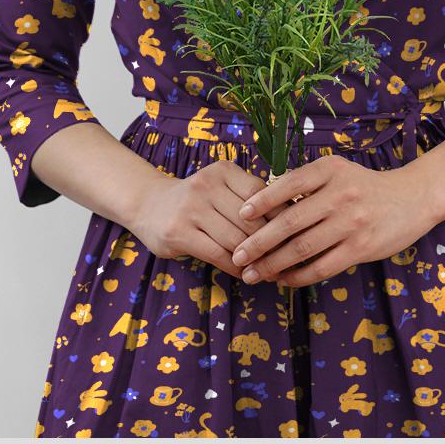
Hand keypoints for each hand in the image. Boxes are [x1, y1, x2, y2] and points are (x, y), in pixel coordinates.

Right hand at [130, 160, 284, 278]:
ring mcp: (191, 208)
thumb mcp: (222, 187)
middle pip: (251, 220)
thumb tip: (292, 219)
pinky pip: (218, 254)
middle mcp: (206, 185)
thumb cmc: (198, 199)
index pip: (262, 194)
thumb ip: (250, 198)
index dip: (280, 216)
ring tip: (270, 269)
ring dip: (255, 258)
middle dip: (272, 242)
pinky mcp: (179, 233)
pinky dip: (236, 266)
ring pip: (236, 239)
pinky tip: (245, 272)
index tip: (295, 233)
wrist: (149, 204)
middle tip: (288, 258)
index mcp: (223, 171)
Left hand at [231, 154, 442, 286]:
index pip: (288, 185)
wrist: (414, 198)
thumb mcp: (338, 172)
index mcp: (330, 170)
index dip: (261, 201)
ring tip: (254, 273)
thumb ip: (306, 184)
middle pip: (289, 221)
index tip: (240, 216)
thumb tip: (263, 202)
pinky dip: (298, 276)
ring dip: (273, 264)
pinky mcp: (362, 248)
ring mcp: (352, 222)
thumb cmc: (366, 187)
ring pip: (302, 248)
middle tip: (238, 255)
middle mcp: (340, 194)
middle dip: (259, 241)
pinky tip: (283, 280)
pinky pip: (322, 266)